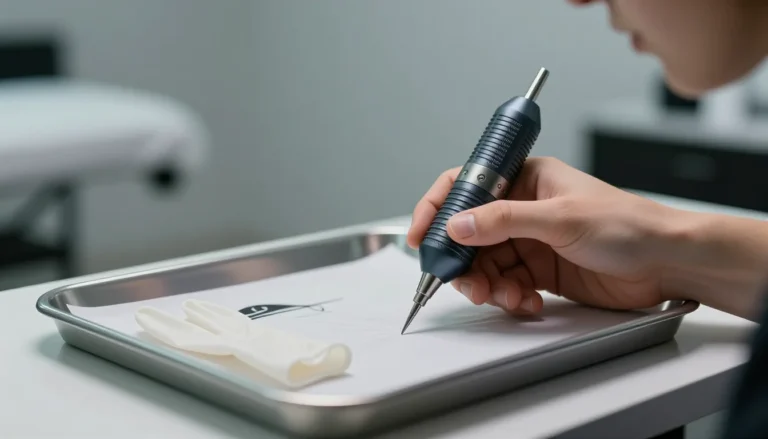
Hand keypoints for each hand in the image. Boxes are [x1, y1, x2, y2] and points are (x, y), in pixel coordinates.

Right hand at [407, 157, 682, 314]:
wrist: (666, 263)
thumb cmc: (627, 223)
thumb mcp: (561, 218)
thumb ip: (504, 220)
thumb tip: (458, 224)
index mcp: (526, 178)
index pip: (467, 185)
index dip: (438, 208)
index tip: (421, 235)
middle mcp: (523, 207)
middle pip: (470, 232)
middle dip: (463, 260)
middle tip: (465, 282)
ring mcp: (530, 241)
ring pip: (485, 263)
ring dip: (487, 283)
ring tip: (503, 296)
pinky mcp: (539, 271)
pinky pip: (507, 284)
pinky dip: (509, 296)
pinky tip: (527, 301)